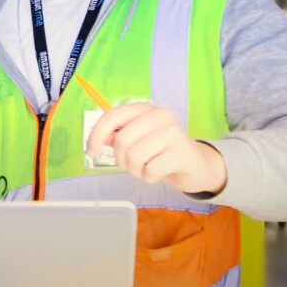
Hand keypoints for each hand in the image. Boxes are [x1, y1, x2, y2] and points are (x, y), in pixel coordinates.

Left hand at [85, 102, 226, 194]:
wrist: (196, 165)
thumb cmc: (161, 152)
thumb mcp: (137, 141)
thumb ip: (117, 136)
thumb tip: (98, 137)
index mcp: (145, 109)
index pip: (113, 115)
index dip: (97, 134)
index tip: (91, 152)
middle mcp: (160, 115)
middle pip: (122, 140)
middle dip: (122, 160)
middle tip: (133, 166)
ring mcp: (173, 132)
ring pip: (135, 156)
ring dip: (136, 170)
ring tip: (147, 168)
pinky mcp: (183, 152)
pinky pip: (151, 169)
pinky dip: (150, 177)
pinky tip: (159, 173)